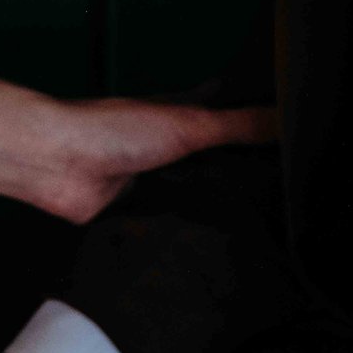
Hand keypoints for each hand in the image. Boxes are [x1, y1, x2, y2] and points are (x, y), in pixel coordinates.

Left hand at [2, 97, 270, 226]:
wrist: (60, 164)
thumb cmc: (118, 131)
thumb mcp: (188, 123)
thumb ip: (237, 125)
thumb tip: (290, 117)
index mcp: (178, 113)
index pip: (224, 110)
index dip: (253, 115)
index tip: (292, 128)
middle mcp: (167, 143)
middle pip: (212, 154)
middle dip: (242, 166)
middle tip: (289, 186)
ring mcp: (151, 176)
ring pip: (193, 187)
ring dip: (216, 198)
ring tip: (267, 222)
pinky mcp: (137, 208)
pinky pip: (171, 217)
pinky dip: (190, 224)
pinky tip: (218, 242)